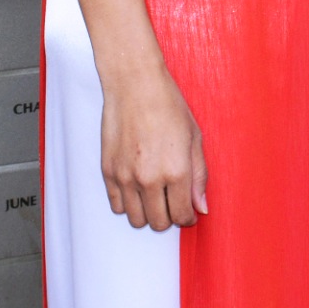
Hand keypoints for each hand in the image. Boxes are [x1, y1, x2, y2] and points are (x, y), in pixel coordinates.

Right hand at [100, 62, 207, 230]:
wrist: (135, 84)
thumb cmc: (168, 105)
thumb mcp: (194, 137)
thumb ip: (199, 176)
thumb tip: (200, 207)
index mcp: (176, 170)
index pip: (181, 215)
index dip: (187, 216)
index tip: (187, 210)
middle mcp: (150, 178)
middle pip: (159, 223)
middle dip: (169, 216)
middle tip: (172, 199)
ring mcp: (126, 177)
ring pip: (137, 220)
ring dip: (148, 213)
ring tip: (154, 194)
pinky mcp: (108, 172)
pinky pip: (117, 206)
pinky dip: (128, 203)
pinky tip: (137, 187)